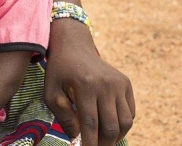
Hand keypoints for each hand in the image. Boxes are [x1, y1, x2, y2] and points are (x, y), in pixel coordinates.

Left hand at [44, 21, 134, 145]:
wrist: (74, 45)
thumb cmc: (59, 70)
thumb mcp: (51, 91)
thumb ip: (63, 116)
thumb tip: (76, 138)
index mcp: (86, 85)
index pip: (90, 124)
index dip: (89, 143)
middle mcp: (106, 84)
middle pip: (111, 126)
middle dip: (104, 144)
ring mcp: (119, 83)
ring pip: (125, 122)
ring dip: (115, 137)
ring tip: (102, 141)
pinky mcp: (126, 83)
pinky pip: (130, 112)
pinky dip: (122, 125)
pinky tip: (109, 127)